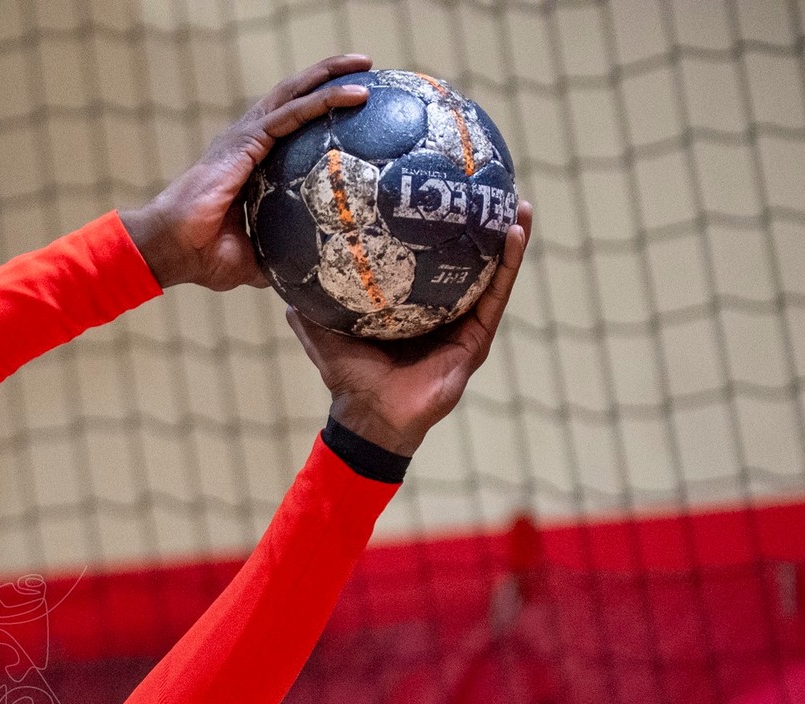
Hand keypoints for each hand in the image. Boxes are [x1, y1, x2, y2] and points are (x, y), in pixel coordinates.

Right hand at [120, 55, 373, 291]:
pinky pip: (292, 113)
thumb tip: (305, 274)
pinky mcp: (245, 140)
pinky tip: (354, 94)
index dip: (318, 111)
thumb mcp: (251, 259)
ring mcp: (245, 138)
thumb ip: (278, 257)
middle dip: (329, 77)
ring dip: (329, 75)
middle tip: (365, 67)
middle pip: (293, 98)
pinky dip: (323, 99)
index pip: (289, 127)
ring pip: (294, 94)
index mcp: (249, 164)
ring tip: (364, 64)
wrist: (171, 249)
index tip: (353, 106)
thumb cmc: (201, 256)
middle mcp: (248, 143)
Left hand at [289, 200, 534, 455]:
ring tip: (519, 205)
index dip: (439, 230)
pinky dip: (508, 266)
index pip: (430, 260)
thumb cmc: (349, 376)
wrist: (370, 414)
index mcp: (413, 306)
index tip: (444, 194)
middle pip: (467, 261)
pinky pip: (496, 296)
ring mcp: (463, 324)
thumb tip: (284, 273)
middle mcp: (442, 311)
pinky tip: (516, 234)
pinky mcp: (477, 338)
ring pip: (490, 273)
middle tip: (489, 188)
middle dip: (481, 227)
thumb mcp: (324, 331)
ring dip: (509, 239)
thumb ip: (309, 305)